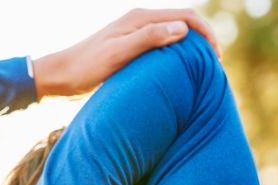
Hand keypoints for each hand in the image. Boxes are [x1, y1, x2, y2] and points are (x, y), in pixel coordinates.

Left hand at [33, 8, 220, 98]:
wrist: (59, 76)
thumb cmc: (86, 68)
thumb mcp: (117, 55)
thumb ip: (148, 39)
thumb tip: (182, 29)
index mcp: (140, 18)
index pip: (186, 16)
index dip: (206, 34)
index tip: (217, 58)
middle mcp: (140, 21)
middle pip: (183, 23)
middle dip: (203, 41)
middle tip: (215, 68)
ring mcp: (135, 34)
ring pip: (173, 35)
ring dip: (191, 49)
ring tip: (202, 72)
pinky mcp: (130, 47)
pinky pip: (161, 46)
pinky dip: (176, 56)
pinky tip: (179, 75)